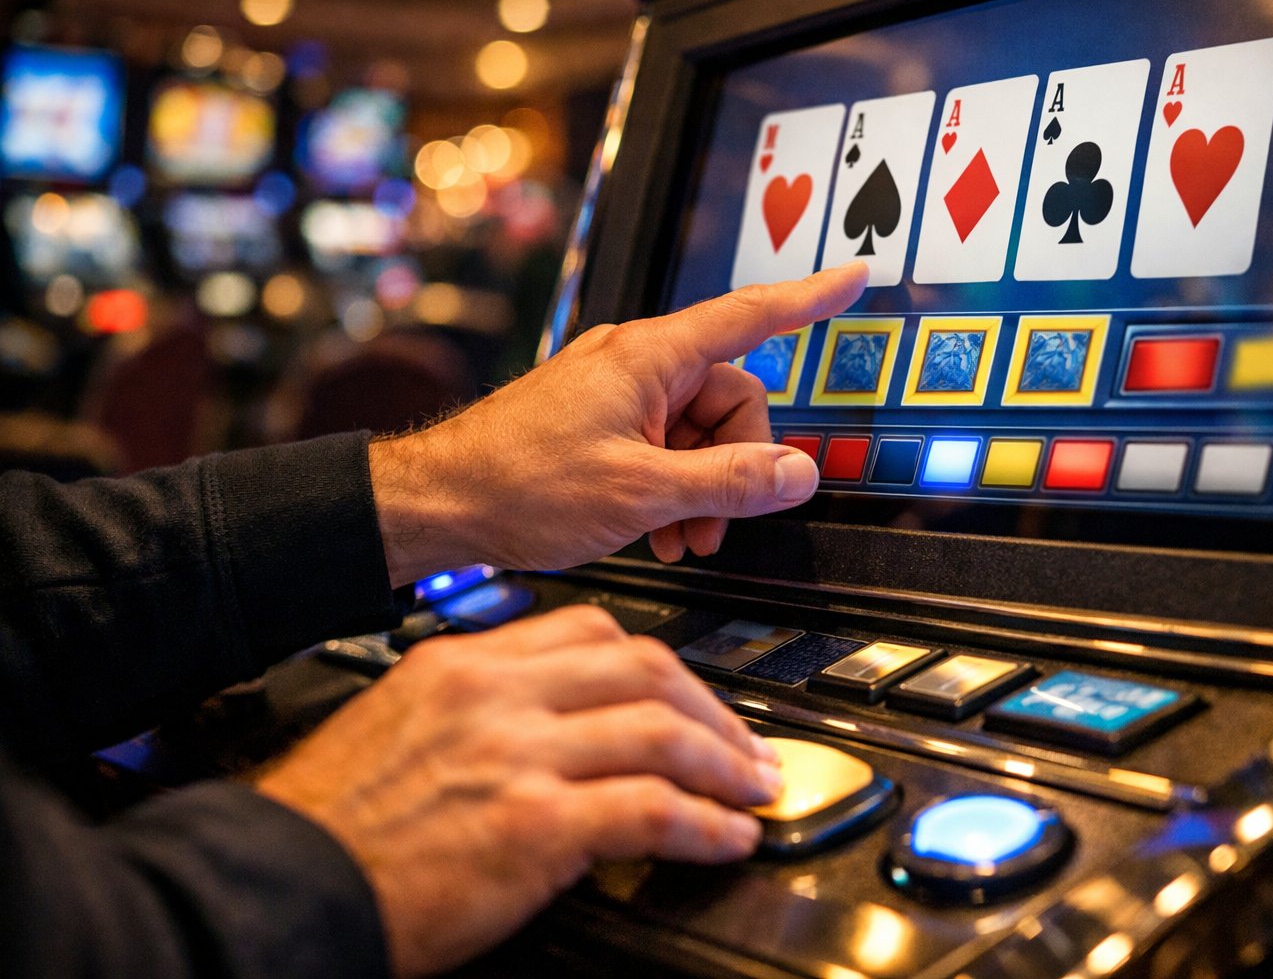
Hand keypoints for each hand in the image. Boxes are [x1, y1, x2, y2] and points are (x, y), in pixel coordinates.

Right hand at [255, 605, 781, 977]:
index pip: (591, 631)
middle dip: (712, 707)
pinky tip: (728, 838)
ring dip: (726, 763)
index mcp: (465, 663)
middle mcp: (497, 695)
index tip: (687, 692)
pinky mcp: (533, 826)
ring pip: (661, 730)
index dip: (659, 663)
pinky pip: (652, 810)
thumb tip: (555, 728)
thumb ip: (482, 712)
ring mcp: (518, 755)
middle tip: (745, 743)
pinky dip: (706, 824)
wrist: (277, 881)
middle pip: (644, 667)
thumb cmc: (332, 820)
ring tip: (756, 789)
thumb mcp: (402, 727)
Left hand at [369, 262, 868, 584]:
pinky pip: (663, 444)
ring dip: (703, 488)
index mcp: (650, 358)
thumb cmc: (519, 485)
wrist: (438, 502)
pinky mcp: (598, 420)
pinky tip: (656, 530)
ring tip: (677, 538)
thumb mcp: (642, 493)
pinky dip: (671, 487)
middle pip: (732, 400)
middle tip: (713, 525)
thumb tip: (798, 474)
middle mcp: (635, 364)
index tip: (854, 277)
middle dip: (736, 467)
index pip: (750, 317)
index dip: (810, 299)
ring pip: (698, 431)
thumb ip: (729, 481)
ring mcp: (615, 391)